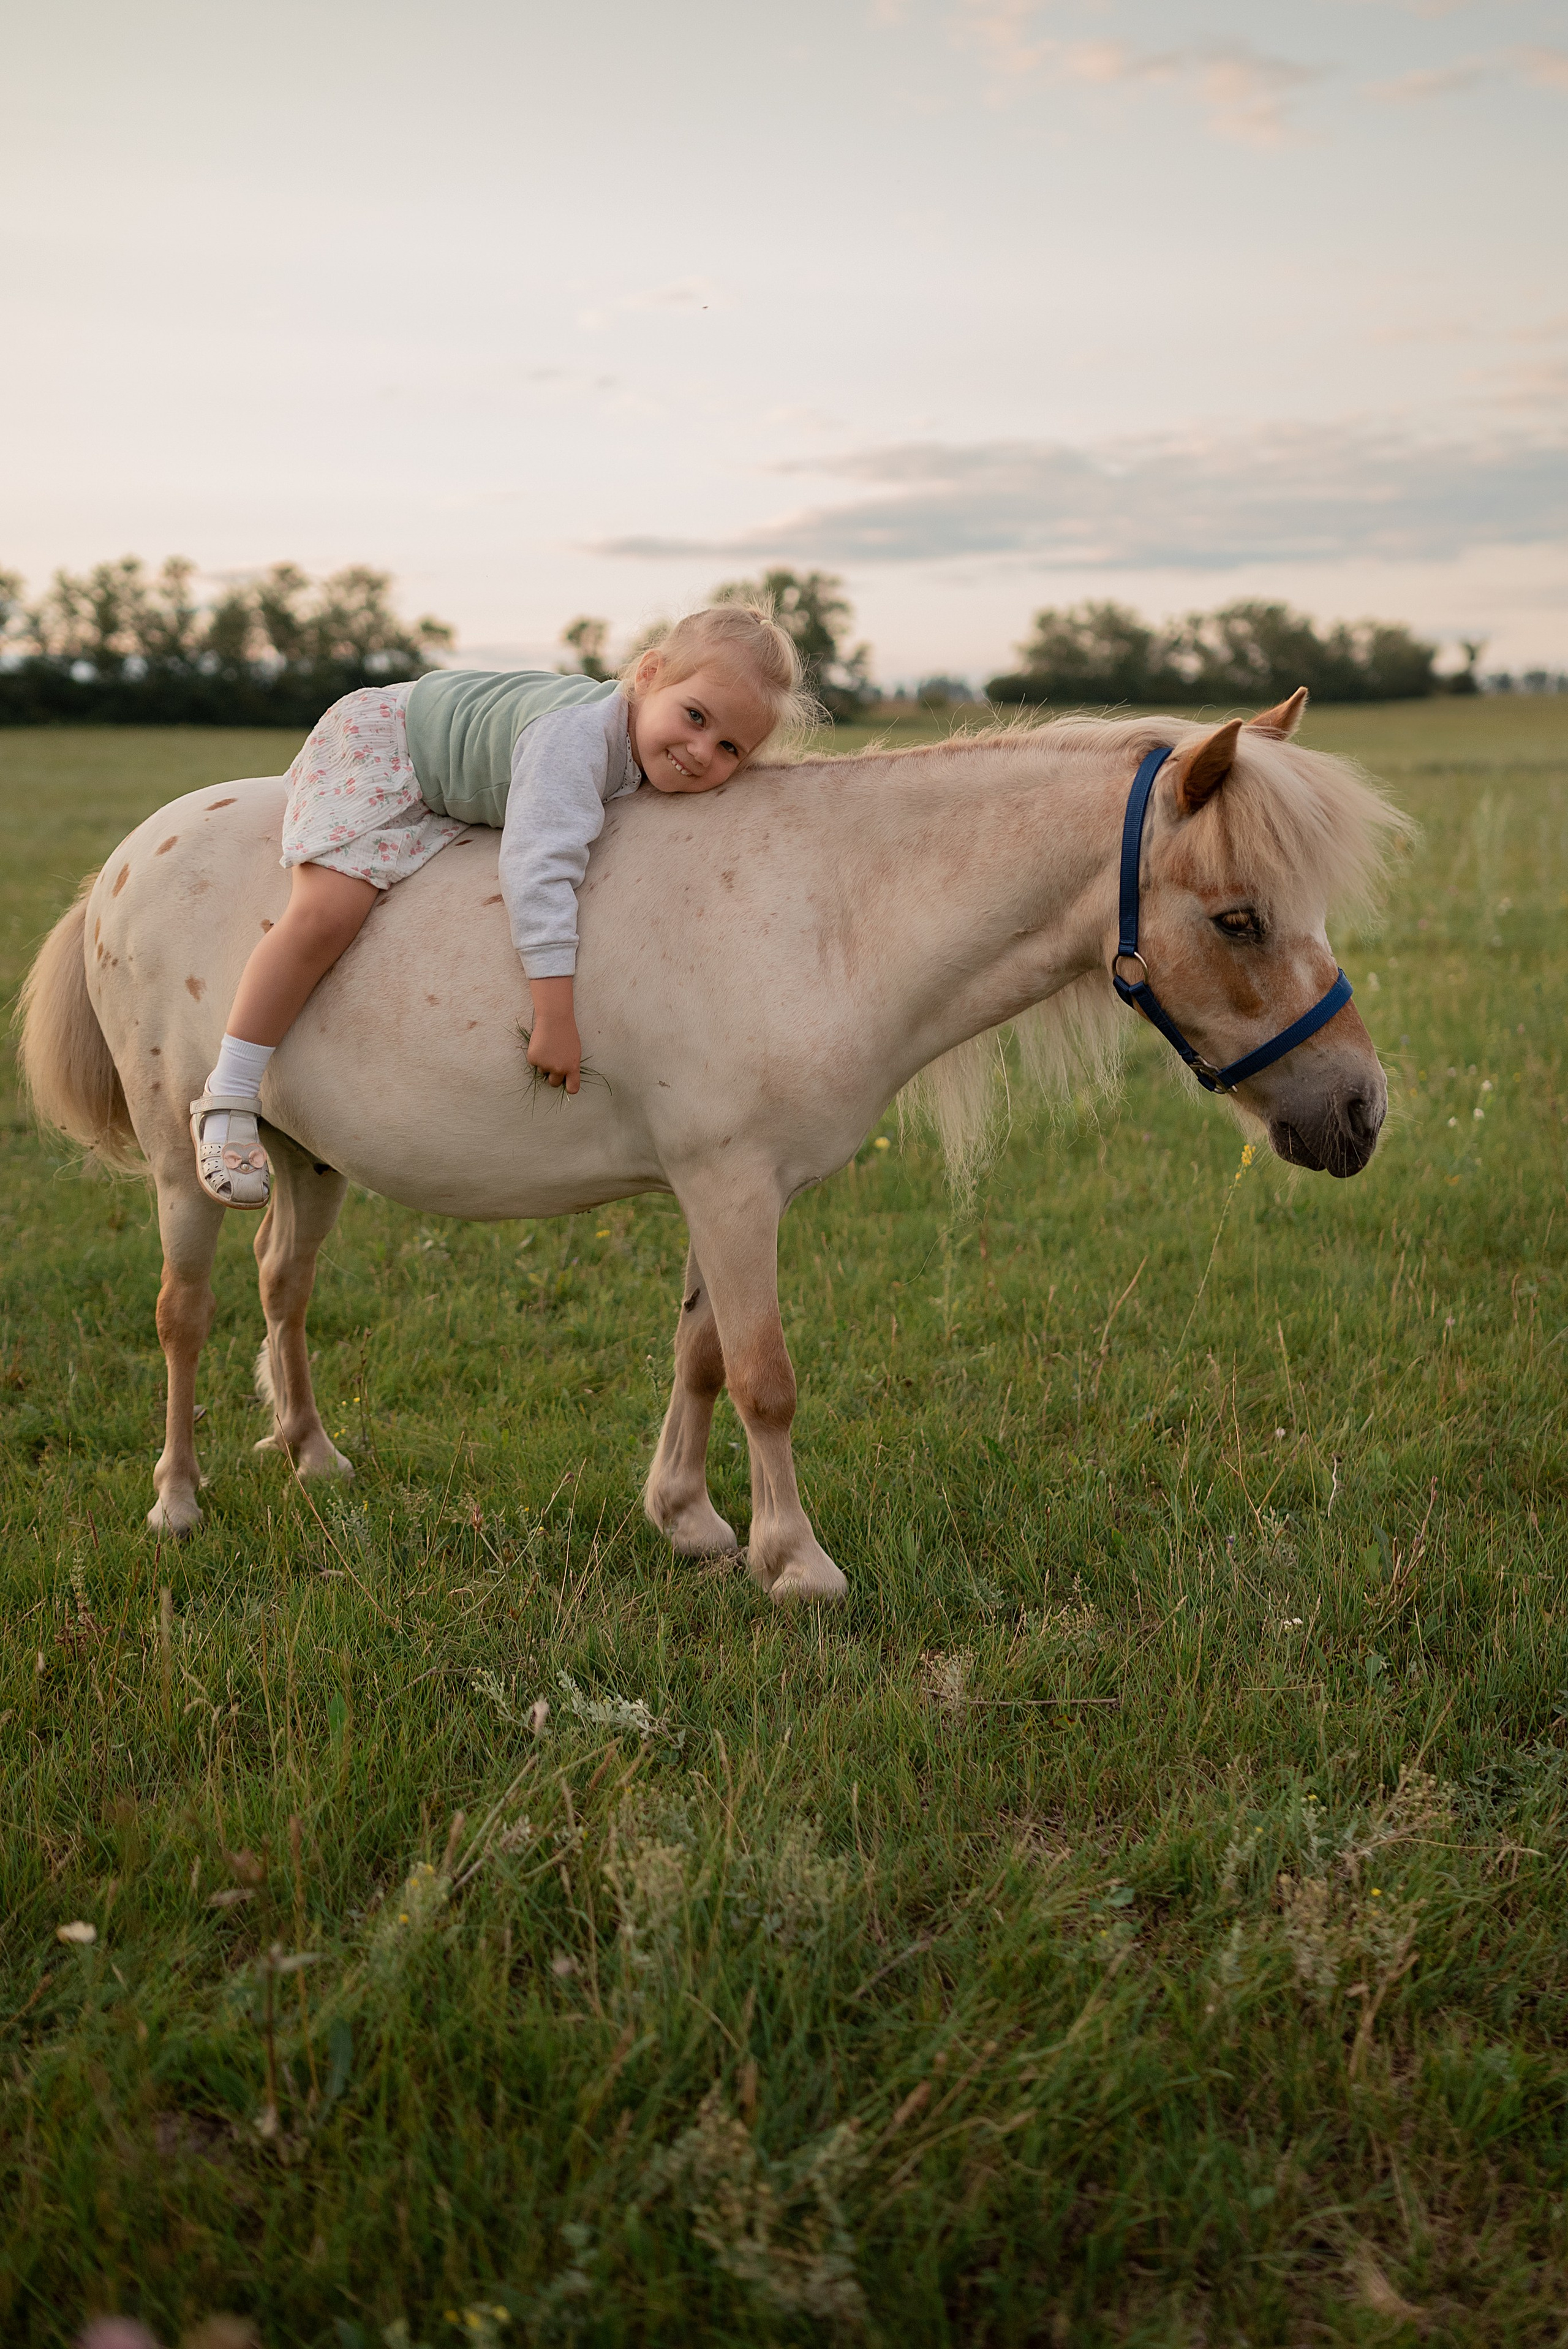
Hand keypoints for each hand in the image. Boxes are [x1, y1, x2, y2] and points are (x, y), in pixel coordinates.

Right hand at [526, 977, 581, 1093]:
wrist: (554, 1019)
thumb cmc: (566, 1033)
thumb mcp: (574, 1052)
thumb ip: (570, 1065)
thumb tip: (564, 1077)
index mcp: (572, 1067)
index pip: (573, 1088)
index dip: (569, 1087)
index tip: (566, 1083)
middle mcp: (559, 1069)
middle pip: (554, 1083)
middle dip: (553, 1077)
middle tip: (553, 1063)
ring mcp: (545, 1065)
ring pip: (543, 1071)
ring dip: (544, 1063)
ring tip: (548, 1047)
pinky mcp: (533, 1059)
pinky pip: (534, 1063)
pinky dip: (536, 1056)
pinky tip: (541, 1044)